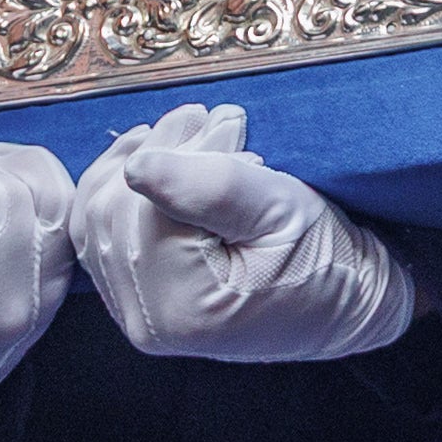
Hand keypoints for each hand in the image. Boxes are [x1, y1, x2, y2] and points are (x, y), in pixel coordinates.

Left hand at [69, 104, 414, 363]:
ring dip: (133, 164)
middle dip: (157, 153)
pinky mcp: (137, 299)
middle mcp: (145, 321)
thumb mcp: (283, 211)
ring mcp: (136, 313)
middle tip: (210, 121)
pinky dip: (116, 191)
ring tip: (188, 136)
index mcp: (180, 307)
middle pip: (109, 212)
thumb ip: (214, 186)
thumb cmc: (328, 262)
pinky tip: (150, 163)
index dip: (179, 152)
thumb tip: (138, 165)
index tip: (230, 123)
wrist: (347, 303)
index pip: (142, 208)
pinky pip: (99, 236)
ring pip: (93, 219)